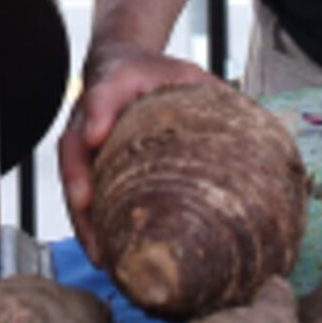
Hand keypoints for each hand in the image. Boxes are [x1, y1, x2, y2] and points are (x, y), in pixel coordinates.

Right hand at [58, 42, 223, 265]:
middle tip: (86, 210)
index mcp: (111, 85)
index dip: (97, 112)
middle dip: (77, 183)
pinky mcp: (85, 167)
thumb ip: (205, 91)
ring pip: (72, 180)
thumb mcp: (180, 72)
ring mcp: (82, 143)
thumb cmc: (151, 73)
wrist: (118, 67)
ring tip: (98, 253)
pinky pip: (82, 197)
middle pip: (73, 149)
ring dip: (81, 218)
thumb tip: (249, 125)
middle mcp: (87, 116)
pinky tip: (105, 255)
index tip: (95, 135)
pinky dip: (90, 226)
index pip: (101, 94)